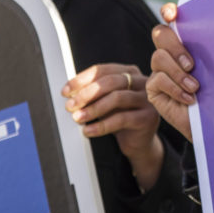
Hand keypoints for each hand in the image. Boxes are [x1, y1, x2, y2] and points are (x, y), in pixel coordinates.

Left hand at [62, 63, 163, 190]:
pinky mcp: (148, 117)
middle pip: (110, 81)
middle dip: (86, 93)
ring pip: (117, 98)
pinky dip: (102, 125)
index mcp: (129, 72)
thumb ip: (93, 94)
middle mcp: (141, 81)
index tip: (66, 91)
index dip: (82, 79)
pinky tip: (88, 131)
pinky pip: (122, 119)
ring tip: (77, 118)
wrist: (138, 142)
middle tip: (70, 105)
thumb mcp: (106, 102)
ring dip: (93, 109)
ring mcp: (146, 99)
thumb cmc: (120, 119)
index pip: (102, 70)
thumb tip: (69, 93)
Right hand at [147, 3, 198, 141]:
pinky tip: (189, 98)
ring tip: (195, 86)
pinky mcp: (153, 88)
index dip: (169, 12)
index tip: (173, 14)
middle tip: (192, 64)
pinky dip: (176, 88)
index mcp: (187, 43)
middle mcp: (170, 53)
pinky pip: (158, 79)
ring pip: (158, 57)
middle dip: (175, 47)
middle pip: (160, 34)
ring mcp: (160, 70)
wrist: (211, 123)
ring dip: (178, 72)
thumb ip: (213, 52)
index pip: (171, 19)